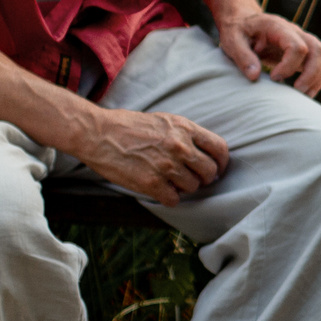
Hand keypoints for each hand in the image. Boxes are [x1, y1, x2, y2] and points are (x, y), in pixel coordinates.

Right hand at [73, 106, 231, 204]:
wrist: (98, 133)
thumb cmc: (129, 126)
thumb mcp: (164, 121)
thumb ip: (186, 134)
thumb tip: (205, 152)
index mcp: (185, 128)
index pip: (219, 149)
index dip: (222, 162)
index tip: (217, 168)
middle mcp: (179, 147)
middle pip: (209, 171)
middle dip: (204, 178)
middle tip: (193, 178)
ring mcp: (166, 166)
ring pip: (192, 187)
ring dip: (184, 188)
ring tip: (169, 180)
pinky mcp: (151, 183)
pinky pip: (174, 200)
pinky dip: (169, 198)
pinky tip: (159, 189)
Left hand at [218, 8, 320, 95]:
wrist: (243, 21)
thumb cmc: (237, 31)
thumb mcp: (232, 40)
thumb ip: (243, 56)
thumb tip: (254, 76)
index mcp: (278, 27)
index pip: (297, 46)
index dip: (289, 65)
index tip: (274, 78)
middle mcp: (295, 31)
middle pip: (317, 50)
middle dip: (311, 73)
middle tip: (296, 91)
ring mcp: (301, 40)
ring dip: (317, 77)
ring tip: (304, 96)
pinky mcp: (303, 50)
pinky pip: (319, 62)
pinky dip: (316, 79)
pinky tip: (305, 93)